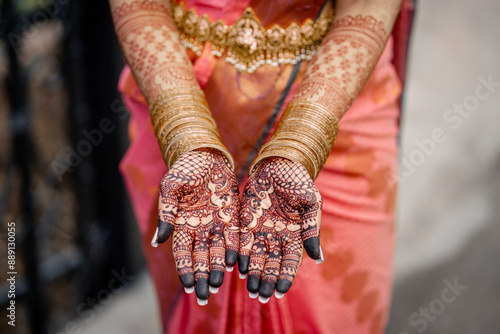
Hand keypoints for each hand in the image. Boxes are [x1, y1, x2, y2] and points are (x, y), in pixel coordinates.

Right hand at [154, 148, 239, 303]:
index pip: (181, 254)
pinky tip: (235, 265)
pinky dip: (234, 251)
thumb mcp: (170, 188)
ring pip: (217, 252)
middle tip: (204, 296)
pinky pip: (233, 237)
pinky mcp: (231, 216)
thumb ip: (166, 213)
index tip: (188, 286)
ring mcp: (216, 223)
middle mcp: (199, 228)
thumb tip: (158, 241)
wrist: (206, 154)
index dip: (184, 270)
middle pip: (200, 259)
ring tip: (219, 285)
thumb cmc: (184, 169)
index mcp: (181, 224)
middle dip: (201, 278)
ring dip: (217, 269)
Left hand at [238, 157, 322, 301]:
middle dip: (267, 280)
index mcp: (295, 234)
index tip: (280, 293)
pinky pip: (243, 242)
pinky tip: (238, 268)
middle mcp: (278, 236)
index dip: (285, 278)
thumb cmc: (298, 181)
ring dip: (254, 274)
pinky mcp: (246, 221)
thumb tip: (318, 258)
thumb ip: (312, 230)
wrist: (278, 163)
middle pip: (272, 264)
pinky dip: (242, 256)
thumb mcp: (311, 203)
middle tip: (261, 297)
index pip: (290, 262)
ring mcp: (262, 230)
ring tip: (250, 289)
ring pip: (257, 257)